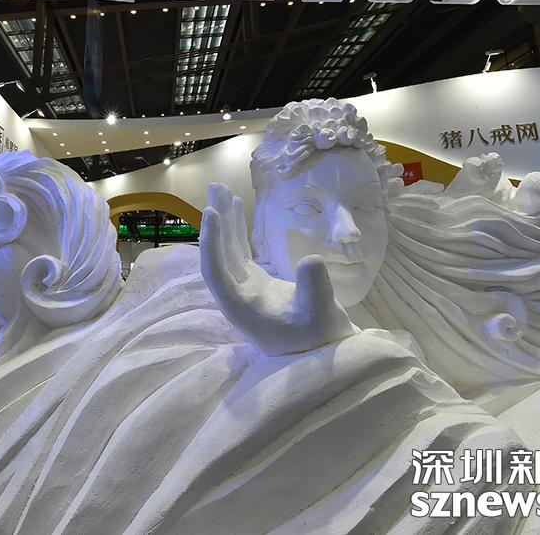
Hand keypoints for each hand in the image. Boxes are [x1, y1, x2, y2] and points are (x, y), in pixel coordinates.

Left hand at [200, 183, 355, 355]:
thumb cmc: (321, 337)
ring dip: (224, 221)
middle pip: (217, 255)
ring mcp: (245, 288)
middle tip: (215, 187)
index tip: (212, 212)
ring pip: (227, 250)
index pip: (216, 271)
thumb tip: (312, 260)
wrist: (327, 352)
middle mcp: (236, 296)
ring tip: (221, 190)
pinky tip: (235, 208)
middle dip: (215, 222)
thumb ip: (315, 289)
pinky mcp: (256, 282)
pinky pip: (240, 252)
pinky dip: (237, 231)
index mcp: (240, 307)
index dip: (212, 242)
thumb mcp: (322, 314)